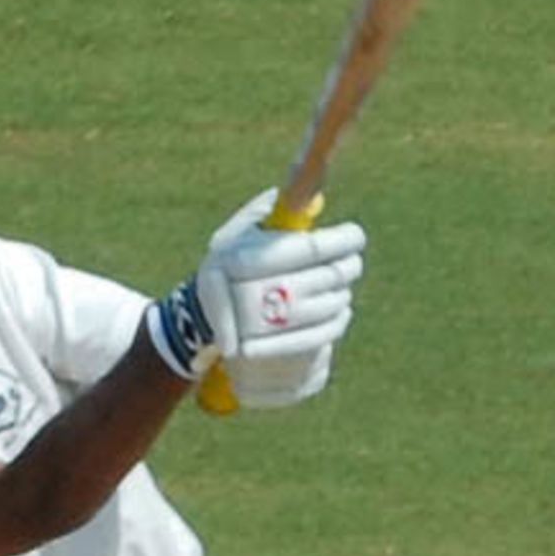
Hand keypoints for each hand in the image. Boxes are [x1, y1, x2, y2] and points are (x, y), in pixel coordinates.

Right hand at [148, 190, 366, 407]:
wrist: (199, 323)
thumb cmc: (227, 270)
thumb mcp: (234, 235)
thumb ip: (264, 213)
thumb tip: (305, 197)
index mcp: (239, 260)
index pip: (306, 249)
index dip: (337, 242)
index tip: (355, 236)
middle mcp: (246, 295)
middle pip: (319, 280)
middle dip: (343, 270)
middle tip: (353, 263)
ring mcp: (256, 332)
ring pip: (322, 312)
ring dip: (340, 298)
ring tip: (343, 289)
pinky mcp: (269, 358)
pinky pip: (316, 342)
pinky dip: (333, 327)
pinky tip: (337, 313)